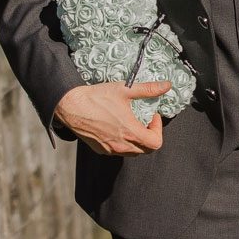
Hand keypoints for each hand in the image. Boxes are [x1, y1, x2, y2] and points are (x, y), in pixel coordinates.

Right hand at [54, 81, 170, 155]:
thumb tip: (167, 85)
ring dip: (137, 140)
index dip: (158, 130)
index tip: (152, 117)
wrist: (71, 106)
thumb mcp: (125, 90)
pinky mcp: (101, 150)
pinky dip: (124, 143)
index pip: (156, 143)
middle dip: (149, 135)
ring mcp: (110, 150)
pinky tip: (117, 127)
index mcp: (130, 132)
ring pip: (133, 152)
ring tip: (131, 123)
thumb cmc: (96, 98)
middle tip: (144, 120)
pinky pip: (119, 151)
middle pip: (146, 150)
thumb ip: (148, 89)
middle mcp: (121, 145)